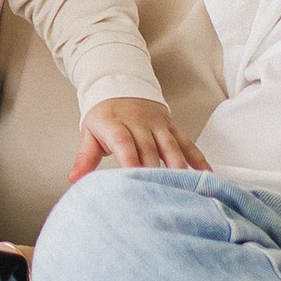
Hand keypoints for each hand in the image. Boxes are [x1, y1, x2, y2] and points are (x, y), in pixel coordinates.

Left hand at [70, 96, 207, 181]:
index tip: (134, 178)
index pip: (124, 142)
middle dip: (155, 171)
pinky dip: (197, 158)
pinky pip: (186, 142)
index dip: (130, 160)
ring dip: (178, 167)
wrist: (121, 86)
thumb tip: (75, 178)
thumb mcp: (90, 133)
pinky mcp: (171, 126)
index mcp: (115, 124)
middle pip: (149, 149)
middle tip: (161, 194)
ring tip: (185, 186)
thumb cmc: (105, 116)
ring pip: (170, 146)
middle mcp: (139, 123)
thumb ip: (85, 157)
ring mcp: (157, 124)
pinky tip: (205, 173)